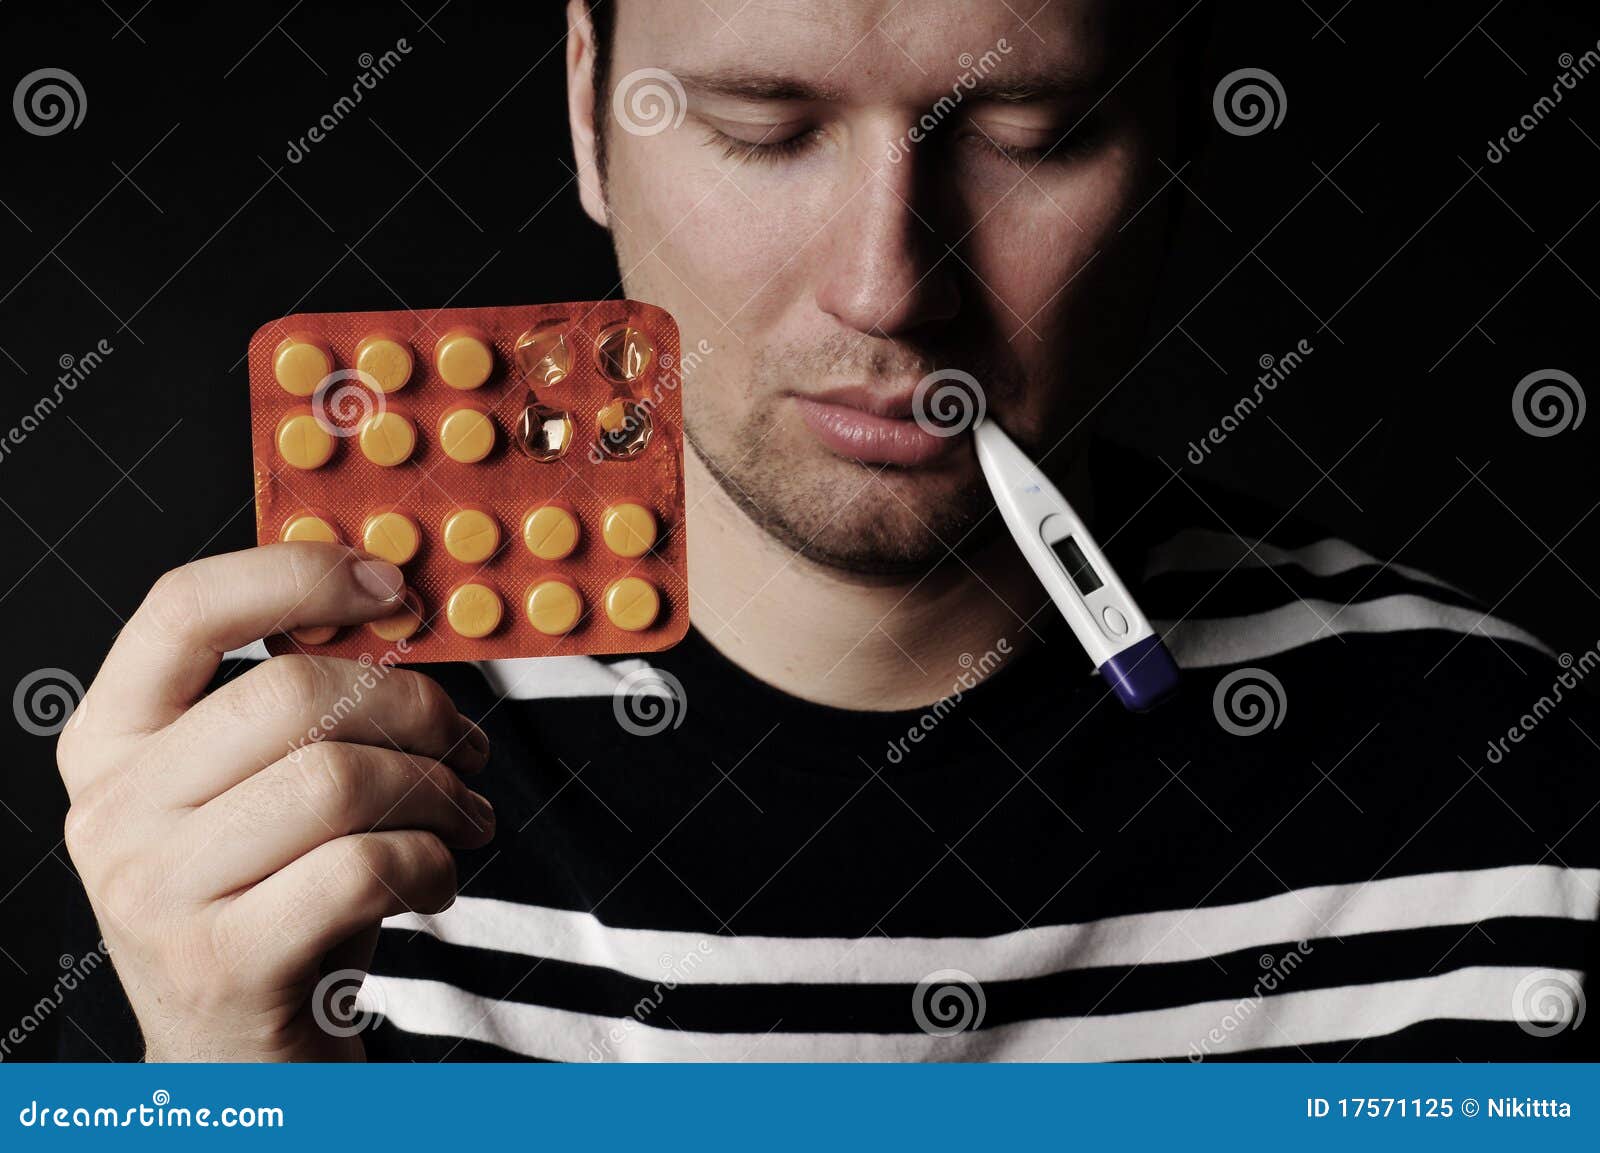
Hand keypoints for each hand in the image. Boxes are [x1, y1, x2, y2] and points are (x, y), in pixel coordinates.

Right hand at [57, 543, 493, 1060]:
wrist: (238, 1059)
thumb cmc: (269, 897)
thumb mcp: (255, 789)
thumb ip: (299, 703)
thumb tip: (394, 605)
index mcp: (111, 739)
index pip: (185, 608)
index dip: (300, 574)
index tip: (391, 587)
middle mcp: (113, 810)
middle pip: (293, 693)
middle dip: (415, 707)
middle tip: (467, 743)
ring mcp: (156, 891)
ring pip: (339, 778)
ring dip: (438, 790)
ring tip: (464, 817)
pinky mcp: (222, 961)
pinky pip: (364, 865)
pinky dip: (432, 861)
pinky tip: (437, 878)